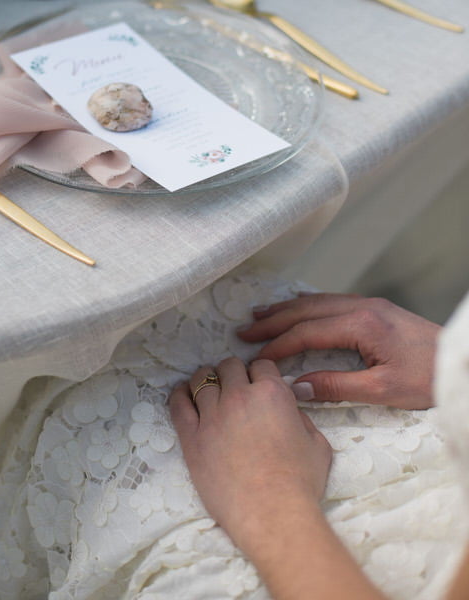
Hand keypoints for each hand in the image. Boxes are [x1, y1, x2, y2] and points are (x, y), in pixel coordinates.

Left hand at [169, 357, 331, 556]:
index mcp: (272, 393)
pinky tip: (183, 394)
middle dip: (234, 373)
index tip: (258, 382)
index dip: (260, 373)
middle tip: (235, 387)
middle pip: (229, 366)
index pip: (261, 365)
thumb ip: (302, 418)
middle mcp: (239, 397)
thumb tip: (290, 411)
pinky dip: (180, 394)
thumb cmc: (300, 484)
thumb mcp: (317, 444)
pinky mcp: (192, 437)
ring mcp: (212, 416)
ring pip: (202, 379)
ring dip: (207, 379)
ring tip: (208, 387)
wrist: (273, 515)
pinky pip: (178, 404)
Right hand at [237, 293, 440, 408]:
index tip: (256, 358)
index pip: (307, 332)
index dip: (278, 345)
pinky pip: (332, 301)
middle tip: (244, 331)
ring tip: (260, 315)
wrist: (461, 360)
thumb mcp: (383, 390)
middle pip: (306, 310)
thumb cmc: (429, 377)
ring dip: (287, 309)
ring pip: (317, 302)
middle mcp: (362, 307)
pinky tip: (298, 309)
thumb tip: (295, 388)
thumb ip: (336, 386)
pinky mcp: (376, 309)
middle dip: (273, 321)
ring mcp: (370, 305)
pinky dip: (307, 305)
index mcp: (362, 324)